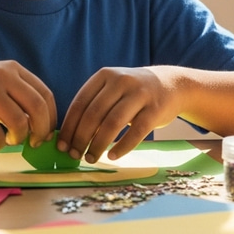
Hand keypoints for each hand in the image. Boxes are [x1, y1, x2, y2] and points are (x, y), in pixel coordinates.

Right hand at [0, 61, 56, 150]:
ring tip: (8, 139)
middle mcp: (1, 76)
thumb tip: (43, 126)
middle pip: (38, 108)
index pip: (45, 94)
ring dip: (18, 138)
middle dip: (41, 131)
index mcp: (11, 69)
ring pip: (19, 123)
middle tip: (34, 143)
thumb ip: (17, 96)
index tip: (46, 133)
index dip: (51, 118)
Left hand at [57, 66, 179, 162]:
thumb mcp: (113, 88)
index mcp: (105, 75)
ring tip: (91, 158)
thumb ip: (94, 105)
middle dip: (80, 138)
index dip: (69, 126)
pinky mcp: (155, 110)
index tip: (61, 145)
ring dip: (98, 144)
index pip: (80, 103)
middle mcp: (121, 81)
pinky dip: (122, 147)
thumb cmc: (133, 92)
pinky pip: (135, 132)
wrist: (171, 84)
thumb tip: (69, 136)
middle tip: (75, 155)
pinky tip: (112, 156)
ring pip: (112, 123)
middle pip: (94, 114)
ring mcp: (139, 94)